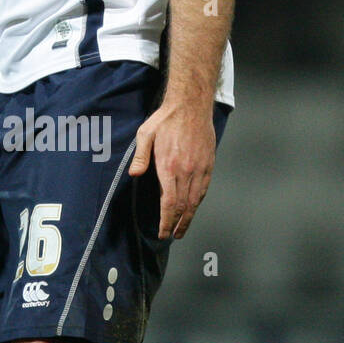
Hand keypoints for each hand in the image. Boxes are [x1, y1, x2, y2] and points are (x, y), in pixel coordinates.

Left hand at [128, 98, 215, 238]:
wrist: (191, 106)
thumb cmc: (165, 119)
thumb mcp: (145, 134)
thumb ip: (141, 157)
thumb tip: (134, 175)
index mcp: (170, 166)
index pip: (169, 202)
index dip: (166, 220)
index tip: (162, 232)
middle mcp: (187, 171)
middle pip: (183, 206)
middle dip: (177, 224)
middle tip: (171, 236)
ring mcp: (200, 169)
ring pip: (196, 201)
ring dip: (188, 217)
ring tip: (181, 229)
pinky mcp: (209, 165)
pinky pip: (204, 189)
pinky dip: (197, 203)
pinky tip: (192, 208)